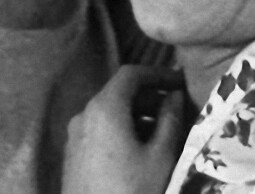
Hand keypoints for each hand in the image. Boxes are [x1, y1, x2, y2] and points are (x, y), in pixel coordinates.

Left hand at [62, 65, 185, 193]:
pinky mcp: (72, 156)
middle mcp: (84, 115)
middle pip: (118, 92)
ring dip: (137, 115)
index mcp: (104, 108)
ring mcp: (74, 136)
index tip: (181, 83)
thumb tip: (174, 96)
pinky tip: (140, 151)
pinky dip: (122, 130)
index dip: (159, 73)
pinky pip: (99, 130)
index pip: (131, 74)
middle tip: (177, 109)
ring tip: (163, 133)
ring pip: (109, 113)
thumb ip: (170, 120)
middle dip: (149, 96)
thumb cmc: (132, 192)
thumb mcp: (160, 157)